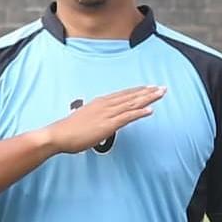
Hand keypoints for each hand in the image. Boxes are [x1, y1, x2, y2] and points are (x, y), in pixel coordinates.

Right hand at [35, 86, 163, 157]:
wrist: (59, 134)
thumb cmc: (69, 129)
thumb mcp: (85, 118)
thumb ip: (95, 117)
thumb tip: (100, 121)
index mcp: (100, 102)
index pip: (123, 94)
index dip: (138, 91)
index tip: (149, 87)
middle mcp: (106, 105)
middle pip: (131, 96)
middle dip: (148, 92)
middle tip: (162, 88)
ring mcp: (107, 114)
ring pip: (132, 104)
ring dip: (148, 98)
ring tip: (161, 94)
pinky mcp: (108, 125)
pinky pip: (127, 117)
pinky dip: (139, 113)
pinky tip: (150, 110)